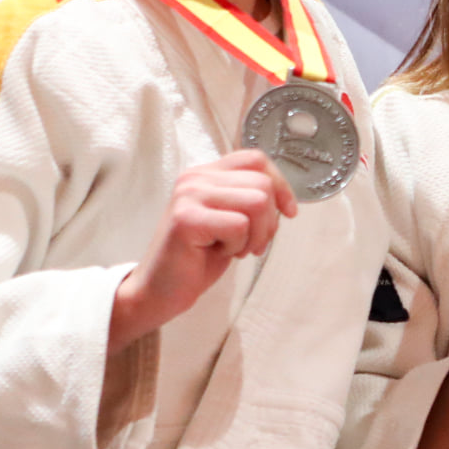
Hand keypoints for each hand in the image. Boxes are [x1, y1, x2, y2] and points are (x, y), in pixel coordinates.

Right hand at [110, 149, 296, 353]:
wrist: (161, 289)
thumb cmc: (198, 257)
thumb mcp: (230, 219)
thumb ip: (249, 199)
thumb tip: (285, 198)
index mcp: (206, 173)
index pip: (256, 159)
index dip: (281, 185)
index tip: (288, 212)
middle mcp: (195, 177)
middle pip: (262, 183)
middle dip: (269, 222)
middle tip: (250, 244)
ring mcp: (188, 195)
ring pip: (257, 202)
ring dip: (255, 235)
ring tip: (234, 248)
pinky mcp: (186, 218)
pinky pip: (239, 225)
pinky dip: (238, 245)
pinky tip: (217, 252)